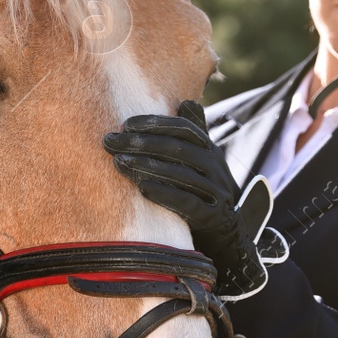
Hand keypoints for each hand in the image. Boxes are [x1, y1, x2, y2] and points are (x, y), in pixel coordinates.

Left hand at [103, 101, 266, 295]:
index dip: (156, 123)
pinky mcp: (213, 217)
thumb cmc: (202, 192)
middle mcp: (216, 167)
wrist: (227, 235)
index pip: (184, 129)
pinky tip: (142, 188)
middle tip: (110, 141)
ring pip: (181, 174)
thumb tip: (187, 102)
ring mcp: (217, 192)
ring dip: (146, 166)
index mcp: (210, 150)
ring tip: (118, 162)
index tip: (126, 124)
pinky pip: (188, 203)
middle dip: (141, 143)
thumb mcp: (200, 162)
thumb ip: (192, 135)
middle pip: (178, 149)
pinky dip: (165, 194)